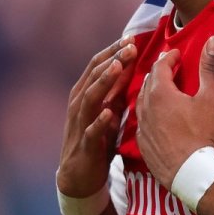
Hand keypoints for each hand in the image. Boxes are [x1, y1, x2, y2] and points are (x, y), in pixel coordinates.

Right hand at [58, 37, 138, 196]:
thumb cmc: (97, 141)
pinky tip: (109, 113)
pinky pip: (91, 131)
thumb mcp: (109, 113)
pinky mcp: (85, 145)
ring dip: (103, 82)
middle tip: (129, 46)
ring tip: (118, 67)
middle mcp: (79, 105)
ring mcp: (80, 124)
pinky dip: (100, 121)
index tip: (130, 38)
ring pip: (89, 98)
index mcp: (85, 94)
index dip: (113, 51)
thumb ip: (117, 93)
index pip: (98, 66)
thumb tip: (134, 71)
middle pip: (94, 76)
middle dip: (112, 59)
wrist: (79, 176)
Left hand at [136, 36, 213, 189]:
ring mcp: (142, 127)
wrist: (190, 173)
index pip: (160, 66)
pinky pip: (142, 123)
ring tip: (161, 93)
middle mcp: (145, 107)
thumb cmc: (203, 134)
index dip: (169, 57)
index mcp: (160, 92)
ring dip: (150, 94)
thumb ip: (210, 68)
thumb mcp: (211, 99)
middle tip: (168, 70)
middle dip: (158, 74)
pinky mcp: (142, 144)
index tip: (177, 55)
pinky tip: (156, 120)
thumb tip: (212, 40)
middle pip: (147, 82)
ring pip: (141, 103)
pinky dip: (148, 115)